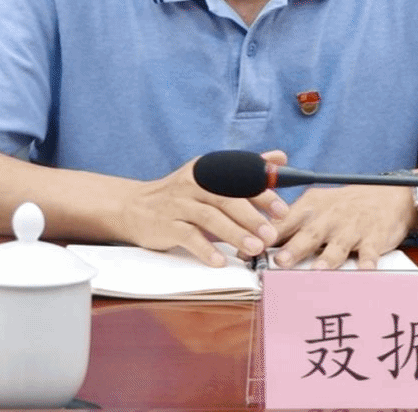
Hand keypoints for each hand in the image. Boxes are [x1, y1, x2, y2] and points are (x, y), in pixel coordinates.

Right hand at [113, 154, 287, 266]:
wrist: (134, 207)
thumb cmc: (181, 196)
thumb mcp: (210, 177)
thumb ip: (246, 169)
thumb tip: (280, 158)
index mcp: (207, 169)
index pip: (239, 178)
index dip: (263, 194)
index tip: (283, 210)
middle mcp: (192, 184)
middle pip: (226, 198)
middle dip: (251, 217)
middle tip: (271, 235)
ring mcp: (177, 204)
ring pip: (209, 218)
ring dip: (234, 234)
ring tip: (254, 248)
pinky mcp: (165, 225)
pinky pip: (188, 237)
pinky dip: (205, 249)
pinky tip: (220, 260)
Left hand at [269, 180, 417, 270]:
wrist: (387, 195)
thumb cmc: (343, 206)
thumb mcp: (316, 206)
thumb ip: (289, 225)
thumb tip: (257, 244)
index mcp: (311, 208)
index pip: (285, 221)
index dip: (269, 236)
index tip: (253, 250)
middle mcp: (330, 217)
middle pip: (310, 234)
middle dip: (295, 248)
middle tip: (281, 262)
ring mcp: (353, 227)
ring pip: (338, 245)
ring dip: (327, 258)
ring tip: (318, 271)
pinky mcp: (374, 237)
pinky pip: (371, 251)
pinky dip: (368, 262)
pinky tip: (364, 271)